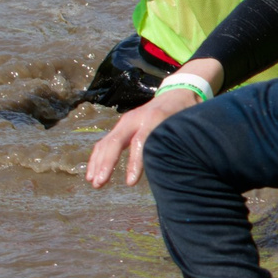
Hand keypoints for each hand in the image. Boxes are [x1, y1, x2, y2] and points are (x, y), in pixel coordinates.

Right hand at [85, 86, 199, 187]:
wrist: (177, 94)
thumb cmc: (184, 115)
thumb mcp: (185, 127)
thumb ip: (178, 142)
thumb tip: (175, 168)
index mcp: (155, 118)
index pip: (141, 141)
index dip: (135, 163)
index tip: (130, 182)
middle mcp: (136, 118)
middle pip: (116, 141)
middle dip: (106, 163)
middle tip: (100, 183)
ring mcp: (126, 121)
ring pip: (107, 142)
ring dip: (98, 163)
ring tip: (94, 182)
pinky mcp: (122, 127)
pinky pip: (105, 143)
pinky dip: (98, 158)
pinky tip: (92, 173)